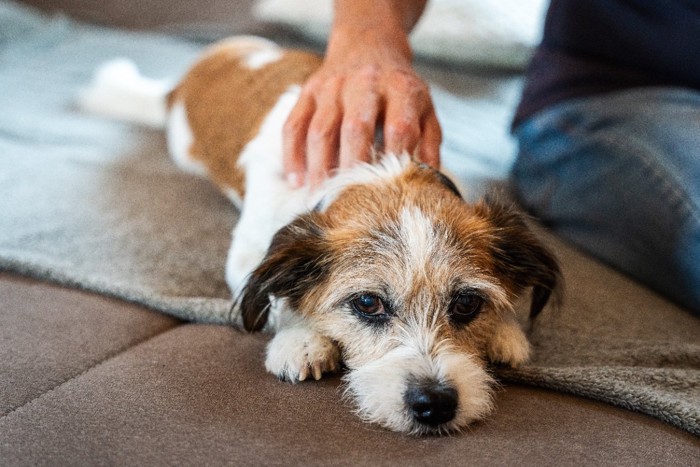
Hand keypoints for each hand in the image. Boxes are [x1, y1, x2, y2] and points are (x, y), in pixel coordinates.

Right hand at [282, 2, 440, 187]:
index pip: (398, 127)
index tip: (389, 191)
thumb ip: (428, 146)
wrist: (368, 46)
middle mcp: (365, 83)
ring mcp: (332, 86)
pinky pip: (294, 125)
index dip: (394, 160)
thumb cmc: (399, 91)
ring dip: (319, 168)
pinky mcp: (308, 91)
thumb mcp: (424, 110)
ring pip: (321, 130)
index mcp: (401, 88)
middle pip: (355, 128)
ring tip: (319, 199)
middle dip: (351, 169)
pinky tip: (296, 181)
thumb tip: (429, 187)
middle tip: (348, 202)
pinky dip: (293, 155)